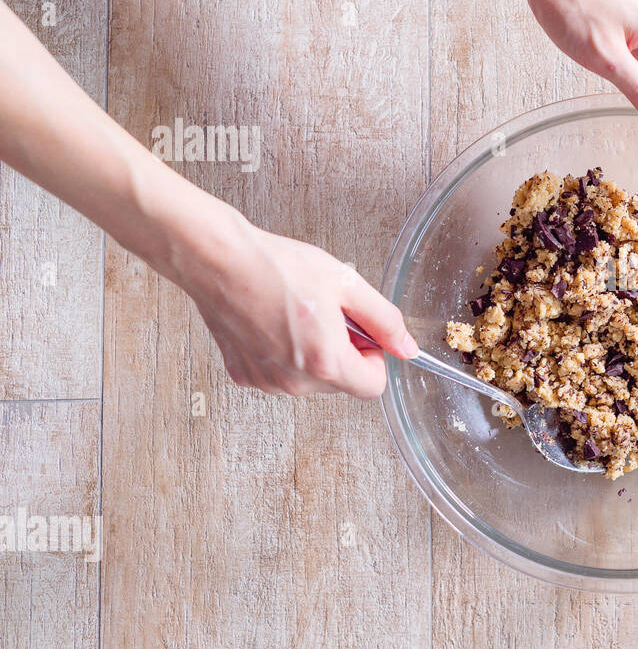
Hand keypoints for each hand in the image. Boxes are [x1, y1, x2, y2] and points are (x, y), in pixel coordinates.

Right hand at [177, 208, 417, 397]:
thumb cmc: (277, 267)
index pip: (373, 387)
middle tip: (327, 314)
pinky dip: (285, 354)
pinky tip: (274, 322)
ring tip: (298, 315)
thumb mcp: (347, 284)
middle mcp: (294, 382)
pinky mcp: (243, 375)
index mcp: (326, 362)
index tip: (363, 334)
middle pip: (341, 383)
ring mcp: (266, 381)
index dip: (375, 358)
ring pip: (310, 380)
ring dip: (314, 354)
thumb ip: (384, 321)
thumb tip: (408, 348)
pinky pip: (280, 374)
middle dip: (344, 353)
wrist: (219, 260)